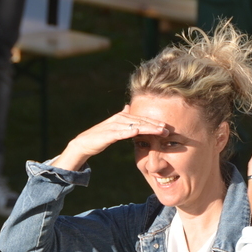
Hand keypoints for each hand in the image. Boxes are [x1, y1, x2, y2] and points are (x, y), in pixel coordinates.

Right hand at [51, 105, 168, 170]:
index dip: (154, 122)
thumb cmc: (100, 137)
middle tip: (168, 129)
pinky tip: (138, 132)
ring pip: (133, 126)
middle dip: (155, 125)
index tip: (167, 126)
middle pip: (140, 121)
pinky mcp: (107, 134)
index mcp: (122, 117)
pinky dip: (129, 132)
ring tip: (159, 131)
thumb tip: (128, 107)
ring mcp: (112, 126)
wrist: (83, 144)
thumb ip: (123, 118)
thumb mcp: (114, 126)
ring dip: (147, 128)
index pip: (141, 119)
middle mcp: (119, 119)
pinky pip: (120, 133)